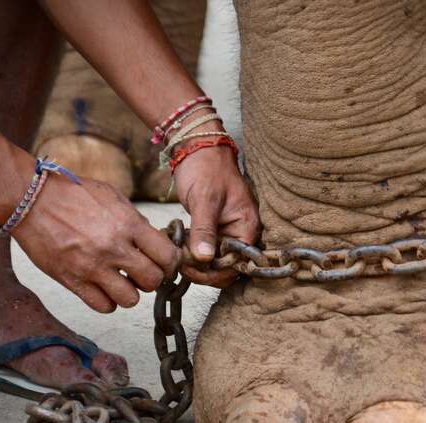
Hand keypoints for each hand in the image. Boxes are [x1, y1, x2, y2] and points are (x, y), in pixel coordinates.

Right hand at [13, 175, 179, 312]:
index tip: (164, 263)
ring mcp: (92, 267)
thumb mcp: (113, 197)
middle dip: (152, 279)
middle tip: (142, 272)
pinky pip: (103, 306)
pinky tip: (103, 288)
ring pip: (130, 300)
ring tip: (121, 281)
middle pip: (153, 281)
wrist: (31, 200)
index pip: (167, 255)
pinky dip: (107, 302)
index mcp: (128, 224)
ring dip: (130, 293)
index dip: (170, 262)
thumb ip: (135, 220)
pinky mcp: (72, 281)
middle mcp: (113, 248)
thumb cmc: (73, 194)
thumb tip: (153, 241)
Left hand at [173, 143, 260, 287]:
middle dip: (204, 270)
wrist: (197, 147)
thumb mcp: (204, 199)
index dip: (215, 272)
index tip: (191, 267)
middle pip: (227, 267)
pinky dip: (193, 252)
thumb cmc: (206, 167)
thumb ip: (204, 230)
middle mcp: (242, 233)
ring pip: (215, 262)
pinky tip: (180, 247)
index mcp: (248, 226)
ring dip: (196, 262)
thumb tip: (204, 259)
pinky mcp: (216, 230)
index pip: (237, 264)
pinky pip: (208, 250)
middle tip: (180, 263)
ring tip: (178, 254)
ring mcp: (229, 232)